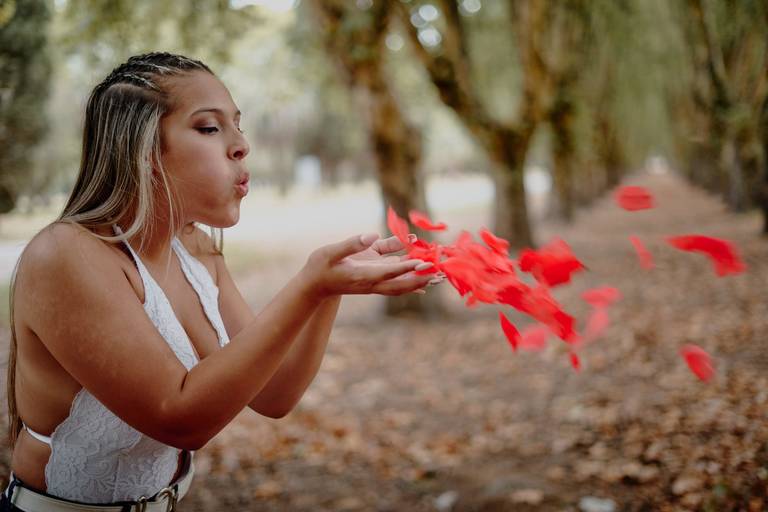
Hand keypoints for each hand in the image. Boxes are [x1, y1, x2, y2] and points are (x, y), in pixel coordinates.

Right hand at [301, 233, 435, 297]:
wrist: (315, 284)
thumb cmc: (320, 267)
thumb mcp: (329, 252)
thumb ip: (350, 244)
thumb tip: (371, 236)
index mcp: (362, 276)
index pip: (388, 272)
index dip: (406, 268)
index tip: (423, 264)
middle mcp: (372, 281)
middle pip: (401, 284)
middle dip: (420, 279)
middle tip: (440, 275)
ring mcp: (374, 279)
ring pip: (401, 283)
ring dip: (420, 280)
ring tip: (440, 277)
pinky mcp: (374, 274)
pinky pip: (396, 275)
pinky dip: (410, 275)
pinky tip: (425, 277)